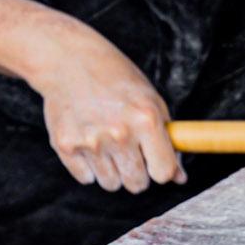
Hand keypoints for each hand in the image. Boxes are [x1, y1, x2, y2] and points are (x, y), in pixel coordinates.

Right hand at [27, 21, 184, 193]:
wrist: (68, 60)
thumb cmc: (115, 78)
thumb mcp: (149, 100)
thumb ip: (167, 139)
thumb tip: (179, 177)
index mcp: (146, 119)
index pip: (163, 172)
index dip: (162, 171)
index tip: (155, 164)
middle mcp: (119, 133)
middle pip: (137, 184)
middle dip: (136, 173)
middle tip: (128, 151)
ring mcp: (90, 141)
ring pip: (111, 184)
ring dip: (112, 170)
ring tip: (105, 142)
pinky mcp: (65, 146)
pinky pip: (86, 178)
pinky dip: (88, 167)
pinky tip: (87, 140)